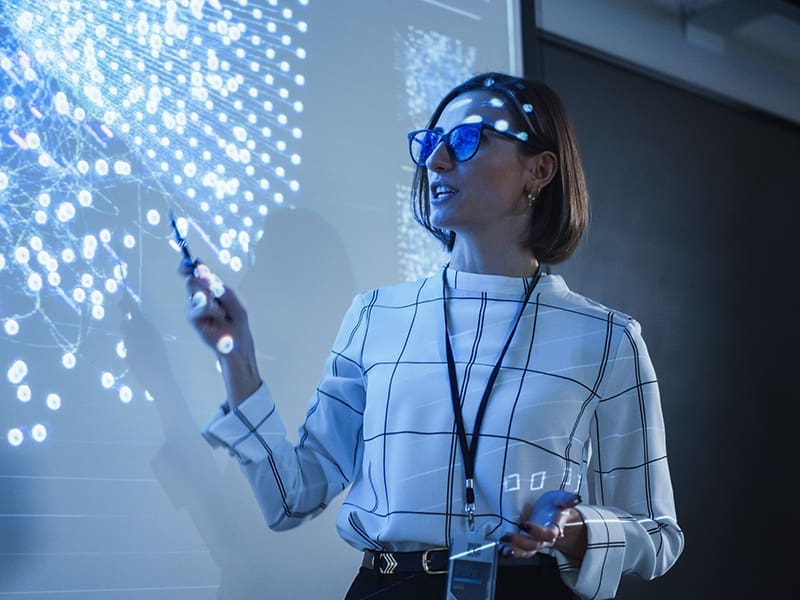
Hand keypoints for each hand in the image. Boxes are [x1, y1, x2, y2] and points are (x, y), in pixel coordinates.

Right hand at [179, 258, 260, 406]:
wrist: (237, 343)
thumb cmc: (238, 323)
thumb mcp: (236, 303)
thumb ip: (223, 291)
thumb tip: (210, 279)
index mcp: (211, 291)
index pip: (197, 274)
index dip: (190, 266)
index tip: (188, 261)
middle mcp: (201, 297)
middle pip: (192, 280)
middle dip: (200, 279)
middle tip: (211, 285)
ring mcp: (195, 308)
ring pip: (193, 292)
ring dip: (208, 297)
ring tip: (221, 309)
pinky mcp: (193, 320)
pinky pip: (195, 308)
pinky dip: (209, 309)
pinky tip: (218, 315)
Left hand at [500, 490, 585, 560]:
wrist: (551, 514)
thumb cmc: (554, 506)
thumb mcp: (560, 499)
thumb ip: (566, 499)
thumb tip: (576, 498)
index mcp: (554, 528)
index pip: (548, 533)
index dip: (537, 531)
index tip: (525, 524)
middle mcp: (544, 538)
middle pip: (534, 545)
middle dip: (520, 542)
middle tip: (507, 536)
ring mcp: (535, 542)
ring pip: (527, 551)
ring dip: (515, 551)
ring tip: (503, 549)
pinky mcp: (526, 542)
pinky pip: (520, 551)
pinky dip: (511, 551)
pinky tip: (502, 549)